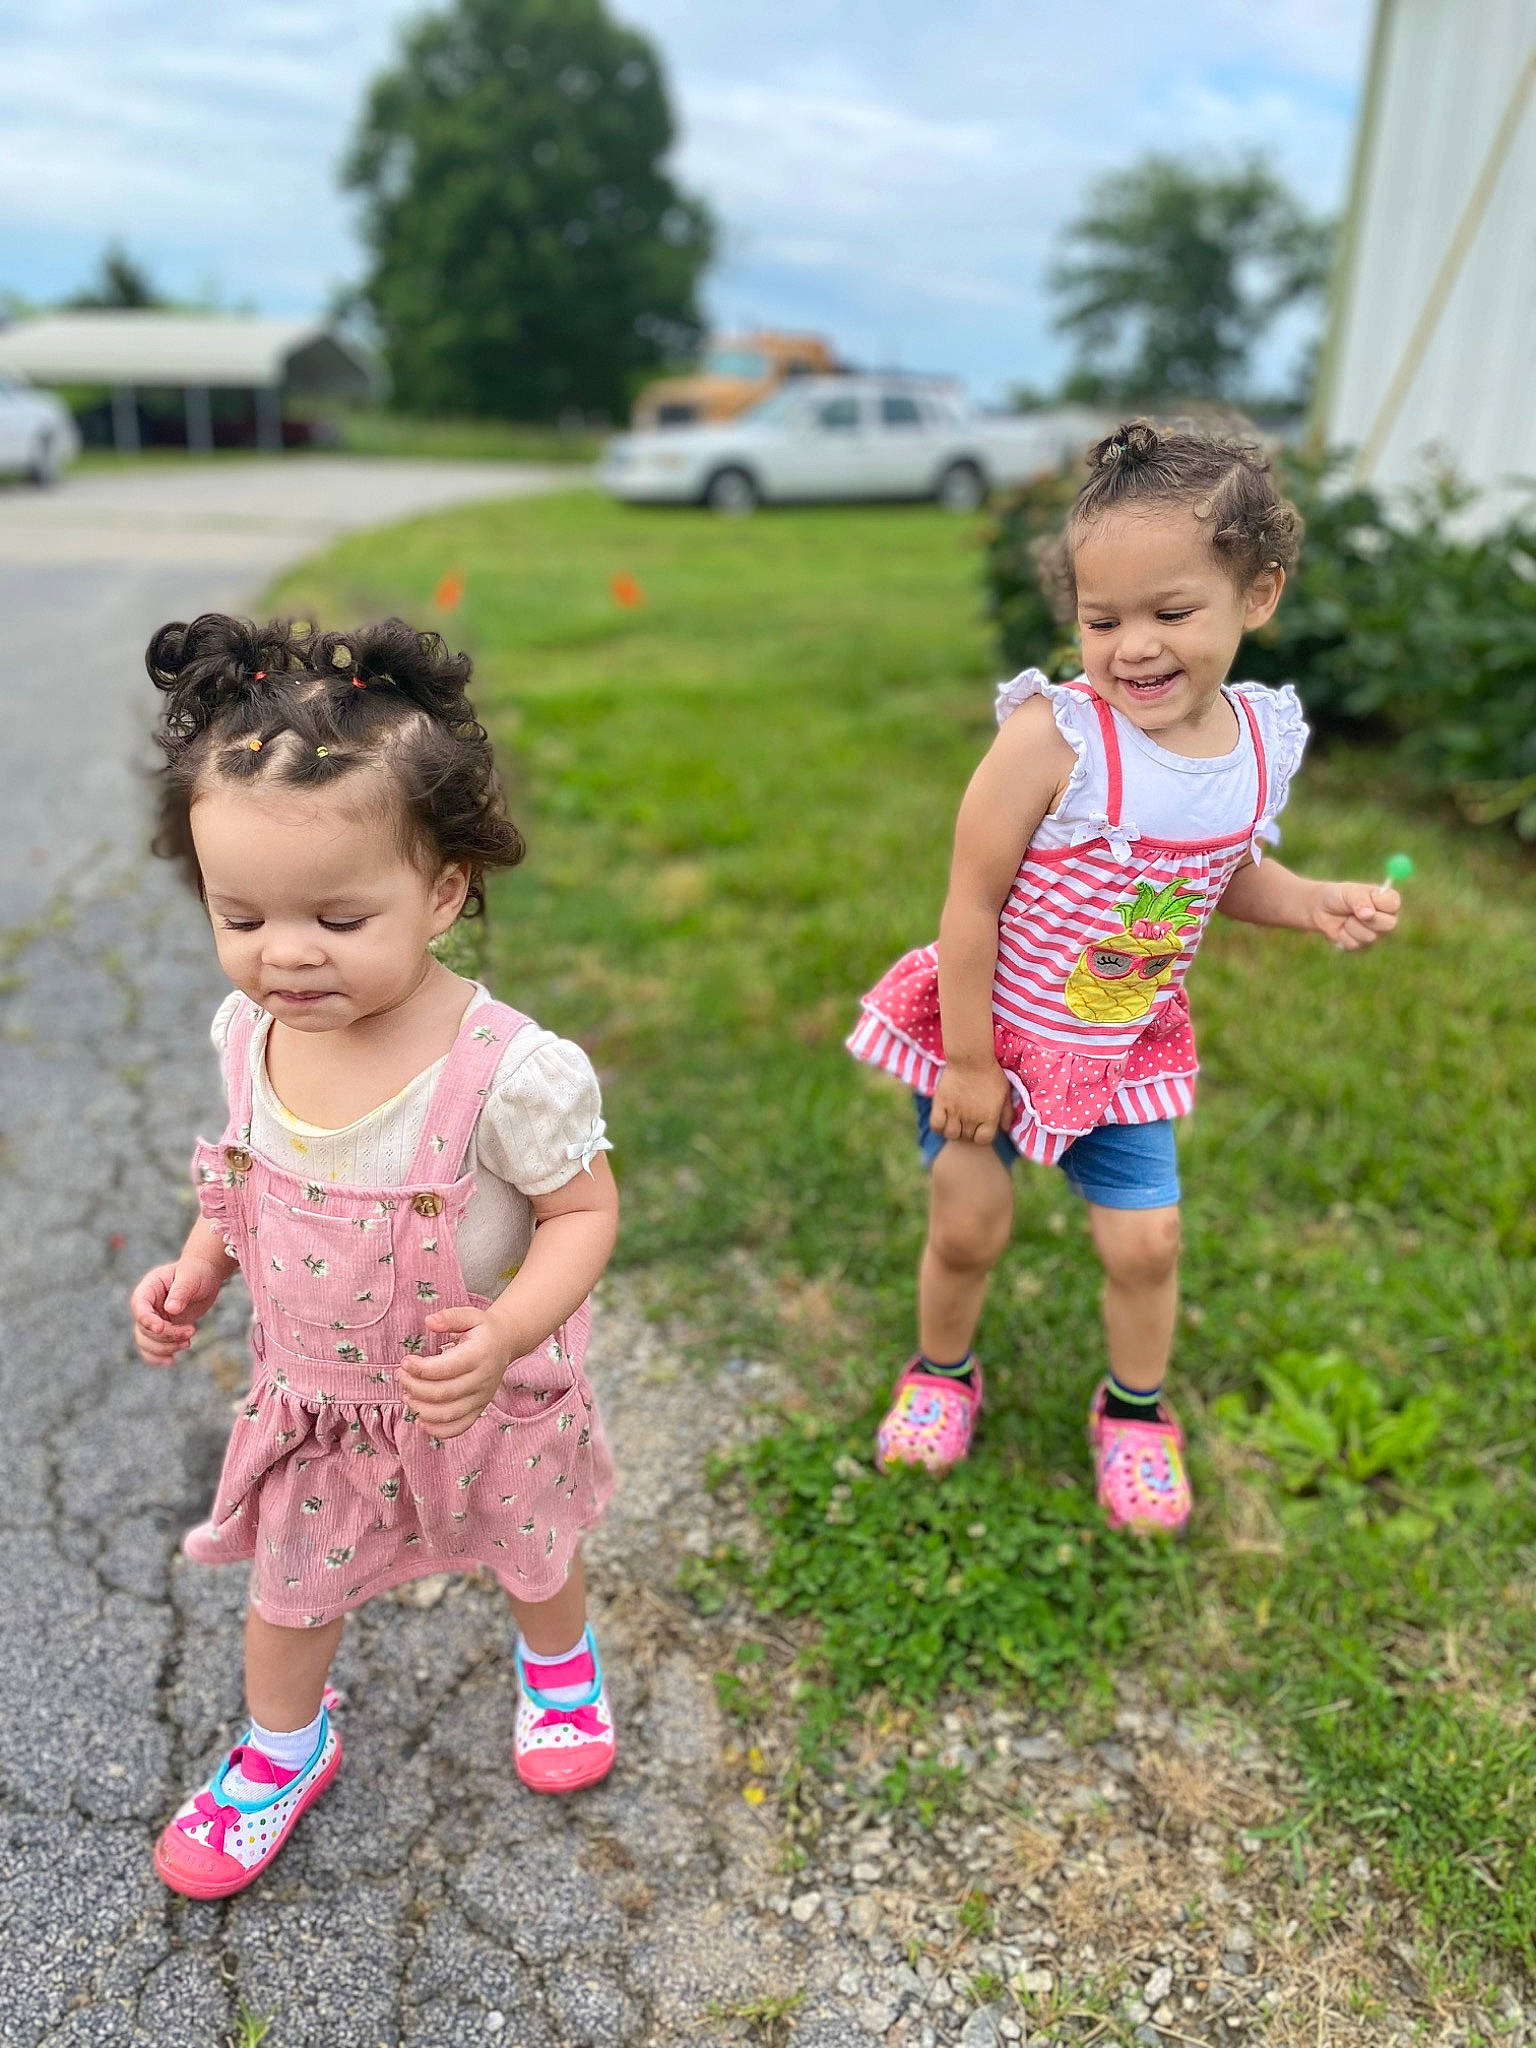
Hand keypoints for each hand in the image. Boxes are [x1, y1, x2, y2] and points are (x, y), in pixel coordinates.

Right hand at [130, 1257, 225, 1365]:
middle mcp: (146, 1306)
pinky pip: (151, 1349)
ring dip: (165, 1348)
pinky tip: (171, 1361)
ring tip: (188, 1342)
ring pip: (146, 1342)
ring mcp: (152, 1320)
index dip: (146, 1320)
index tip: (161, 1327)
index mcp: (148, 1289)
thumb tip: (171, 1310)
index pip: (139, 1306)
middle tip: (191, 1331)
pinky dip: (158, 1357)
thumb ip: (181, 1291)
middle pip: (144, 1329)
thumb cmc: (197, 1272)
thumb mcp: (191, 1277)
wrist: (204, 1277)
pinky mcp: (161, 1331)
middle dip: (167, 1335)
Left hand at [398, 1304, 524, 1440]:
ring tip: (406, 1396)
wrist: (505, 1344)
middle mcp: (483, 1380)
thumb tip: (429, 1322)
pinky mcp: (479, 1409)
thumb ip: (450, 1317)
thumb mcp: (469, 1315)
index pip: (446, 1368)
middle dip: (415, 1387)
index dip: (421, 1369)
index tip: (404, 1361)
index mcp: (480, 1355)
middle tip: (400, 1376)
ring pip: (449, 1414)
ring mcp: (482, 1397)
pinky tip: (421, 1421)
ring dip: (422, 1409)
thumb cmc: (482, 1329)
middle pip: (444, 1393)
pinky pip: (460, 1427)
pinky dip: (439, 1430)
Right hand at [930, 1058, 1013, 1145]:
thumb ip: (1007, 1113)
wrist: (971, 1058)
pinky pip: (936, 1125)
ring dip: (954, 1131)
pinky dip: (939, 1126)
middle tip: (968, 1121)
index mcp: (989, 1117)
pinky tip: (944, 1119)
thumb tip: (1006, 1129)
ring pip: (951, 1134)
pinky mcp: (941, 1103)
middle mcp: (972, 1118)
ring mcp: (955, 1111)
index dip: (982, 1136)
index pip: (983, 1140)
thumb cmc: (991, 1074)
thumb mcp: (1005, 1093)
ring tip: (955, 1122)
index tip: (980, 1128)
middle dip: (968, 1133)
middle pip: (967, 1137)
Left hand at [1310, 881, 1400, 950]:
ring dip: (1352, 926)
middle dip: (1367, 919)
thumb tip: (1369, 914)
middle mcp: (1387, 918)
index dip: (1380, 903)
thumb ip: (1360, 901)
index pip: (1394, 904)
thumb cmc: (1339, 896)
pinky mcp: (1363, 946)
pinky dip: (1344, 936)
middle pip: (1389, 925)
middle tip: (1354, 912)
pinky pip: (1356, 945)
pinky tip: (1342, 929)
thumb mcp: (1349, 892)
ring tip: (1346, 918)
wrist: (1321, 909)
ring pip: (1371, 937)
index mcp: (1387, 901)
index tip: (1367, 898)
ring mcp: (1376, 934)